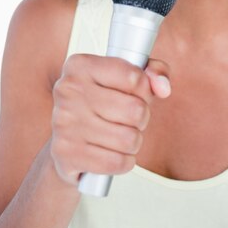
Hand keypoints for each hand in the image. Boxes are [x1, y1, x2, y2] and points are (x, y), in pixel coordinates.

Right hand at [50, 54, 170, 186]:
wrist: (67, 143)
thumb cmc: (104, 104)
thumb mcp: (128, 78)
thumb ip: (154, 72)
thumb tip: (163, 88)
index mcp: (81, 65)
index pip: (134, 78)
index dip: (145, 90)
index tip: (136, 94)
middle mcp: (68, 91)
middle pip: (136, 110)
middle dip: (141, 118)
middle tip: (130, 119)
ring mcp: (64, 123)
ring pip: (129, 139)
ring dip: (133, 142)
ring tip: (121, 136)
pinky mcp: (66, 154)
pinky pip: (116, 162)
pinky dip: (123, 162)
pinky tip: (114, 154)